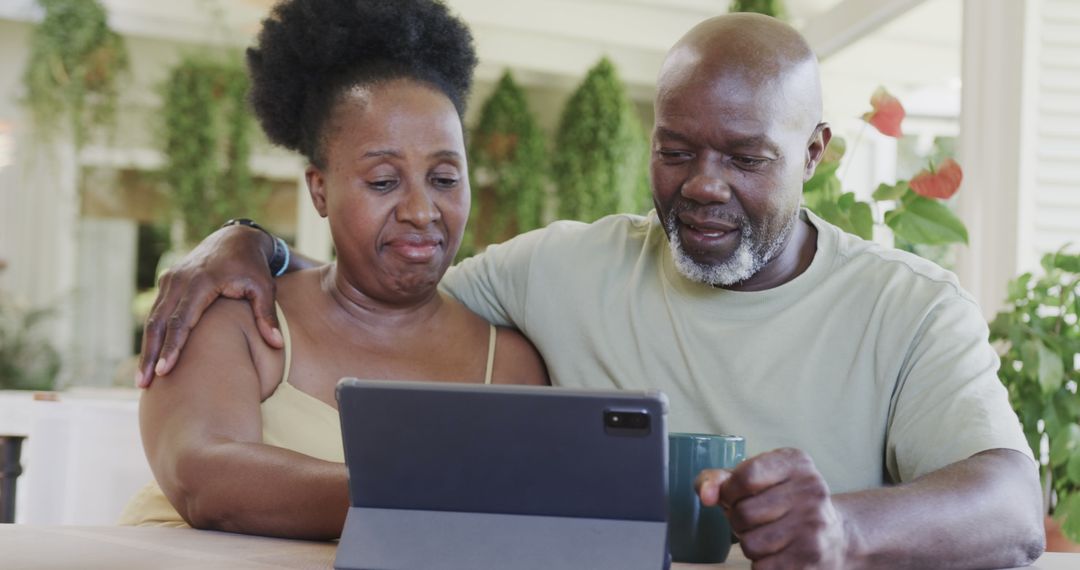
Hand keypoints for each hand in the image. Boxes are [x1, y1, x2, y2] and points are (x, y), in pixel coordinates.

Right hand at [136, 226, 283, 387]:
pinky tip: (150, 359)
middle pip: (159, 322)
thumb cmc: (253, 267)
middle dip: (150, 355)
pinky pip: (156, 313)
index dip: (172, 347)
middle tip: (143, 384)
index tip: (163, 371)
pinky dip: (152, 336)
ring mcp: (170, 280)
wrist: (236, 239)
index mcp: (201, 281)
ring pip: (152, 319)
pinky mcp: (167, 283)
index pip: (181, 320)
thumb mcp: (264, 287)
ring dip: (147, 349)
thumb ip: (266, 315)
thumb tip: (276, 344)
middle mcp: (179, 280)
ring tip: (142, 380)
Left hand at [696, 448, 851, 568]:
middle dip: (737, 521)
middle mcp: (811, 490)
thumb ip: (721, 479)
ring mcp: (814, 525)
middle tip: (753, 520)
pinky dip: (761, 564)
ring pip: (750, 544)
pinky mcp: (811, 557)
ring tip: (767, 536)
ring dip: (749, 544)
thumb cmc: (783, 502)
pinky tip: (777, 553)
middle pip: (743, 512)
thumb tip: (705, 495)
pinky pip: (762, 567)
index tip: (732, 497)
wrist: (835, 536)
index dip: (728, 491)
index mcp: (795, 462)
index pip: (746, 476)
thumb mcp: (756, 479)